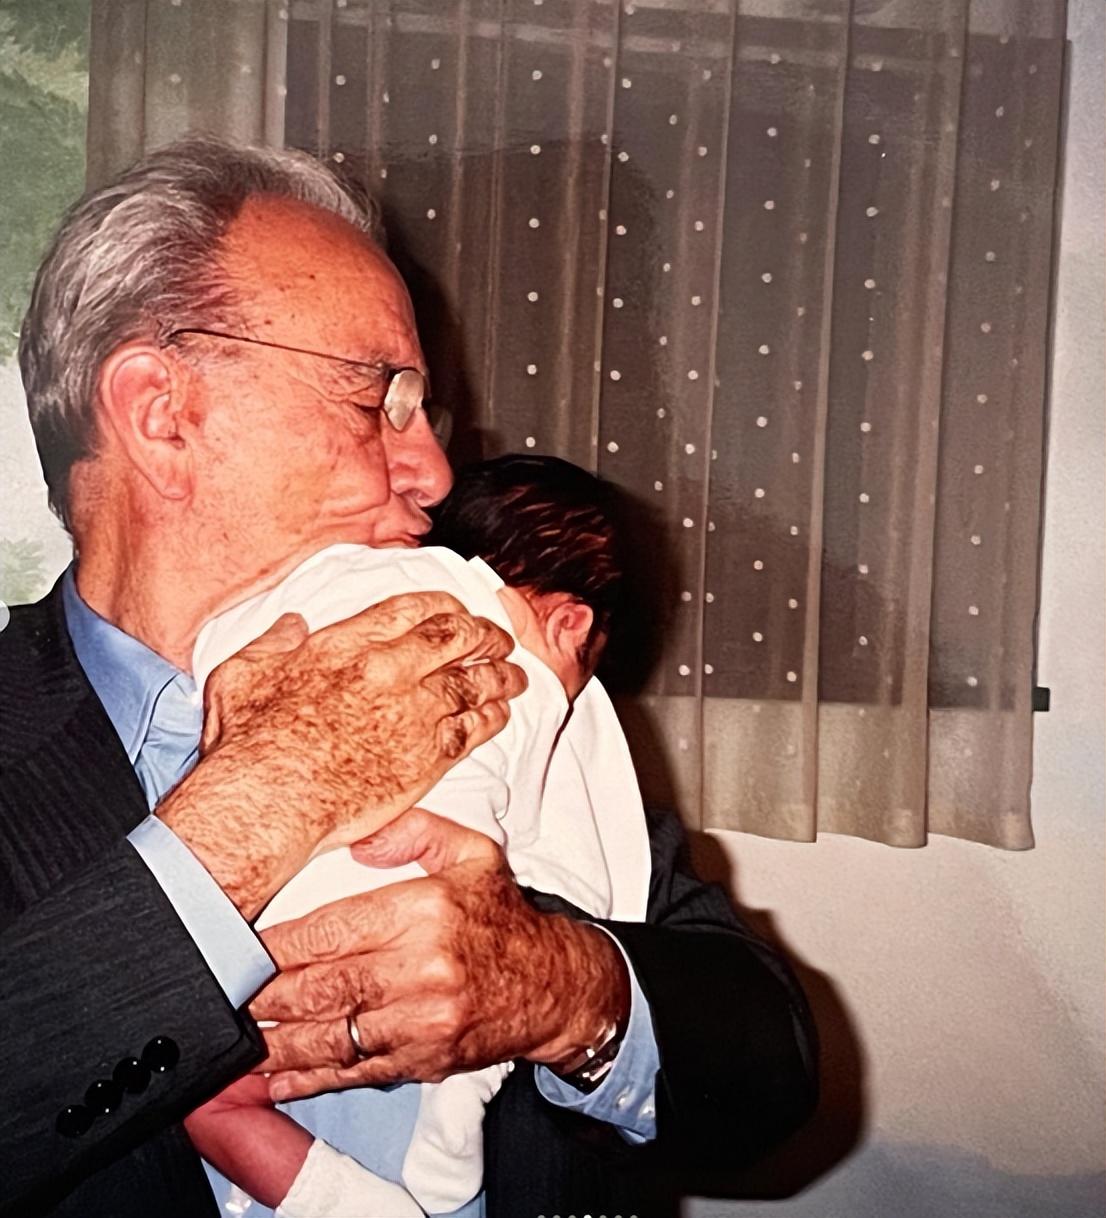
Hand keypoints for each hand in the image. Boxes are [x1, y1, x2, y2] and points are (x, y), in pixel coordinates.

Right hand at [160, 593, 525, 917]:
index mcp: (347, 643)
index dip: (446, 606)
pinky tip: (501, 714)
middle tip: (498, 639)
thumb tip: (290, 624)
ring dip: (500, 674)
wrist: (269, 802)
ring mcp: (413, 713)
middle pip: (456, 637)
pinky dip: (493, 717)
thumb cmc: (248, 743)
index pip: (413, 608)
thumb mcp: (243, 674)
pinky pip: (475, 728)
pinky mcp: (427, 757)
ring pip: (475, 681)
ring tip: (514, 675)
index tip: (458, 611)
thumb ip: (271, 642)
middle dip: (484, 634)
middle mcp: (389, 669)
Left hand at [249, 808, 630, 1100]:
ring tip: (231, 1041)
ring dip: (272, 1043)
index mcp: (424, 913)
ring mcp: (420, 1023)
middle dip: (260, 996)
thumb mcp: (472, 853)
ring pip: (328, 1036)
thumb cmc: (503, 917)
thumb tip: (359, 832)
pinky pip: (353, 1073)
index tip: (236, 946)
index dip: (274, 944)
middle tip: (218, 994)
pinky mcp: (422, 1060)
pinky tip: (273, 1080)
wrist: (552, 985)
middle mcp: (420, 971)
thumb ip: (414, 831)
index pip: (329, 931)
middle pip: (318, 987)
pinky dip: (307, 1080)